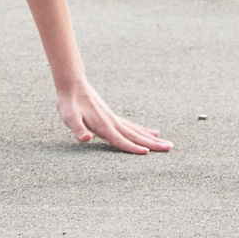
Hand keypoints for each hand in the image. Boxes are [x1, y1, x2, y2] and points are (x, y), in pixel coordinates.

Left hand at [56, 78, 173, 154]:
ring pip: (137, 131)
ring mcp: (115, 119)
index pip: (120, 140)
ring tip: (168, 144)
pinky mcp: (113, 116)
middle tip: (170, 148)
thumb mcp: (69, 118)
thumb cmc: (69, 103)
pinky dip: (144, 130)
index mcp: (103, 126)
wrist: (72, 84)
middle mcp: (113, 122)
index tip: (147, 153)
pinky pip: (132, 126)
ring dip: (153, 138)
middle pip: (136, 136)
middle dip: (153, 144)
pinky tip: (153, 132)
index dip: (132, 147)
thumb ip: (78, 129)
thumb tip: (85, 138)